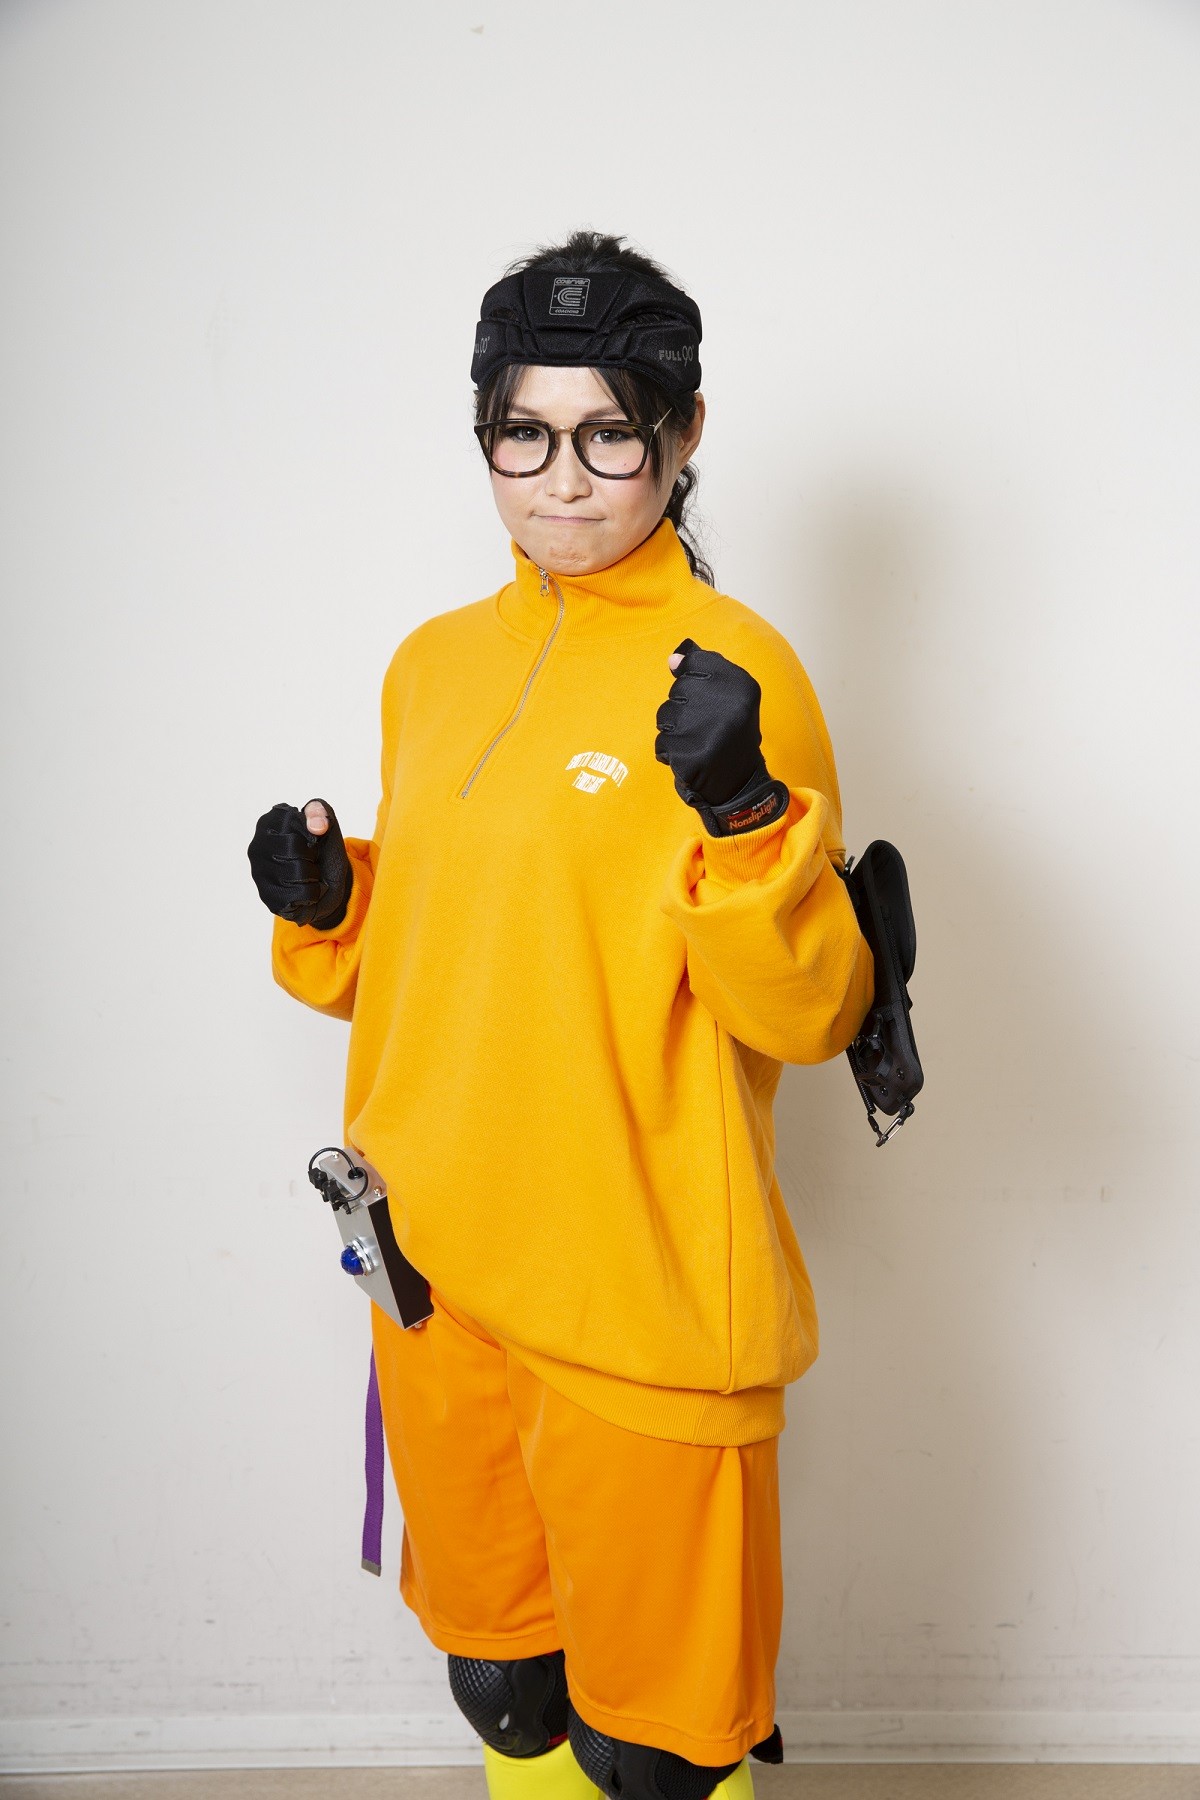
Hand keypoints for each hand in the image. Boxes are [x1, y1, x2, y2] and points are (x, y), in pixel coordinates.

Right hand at [247, 797, 351, 927]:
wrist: (328, 885)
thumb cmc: (322, 851)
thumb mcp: (327, 824)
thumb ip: (320, 812)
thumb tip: (317, 827)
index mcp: (267, 823)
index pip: (293, 822)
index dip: (311, 832)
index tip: (311, 839)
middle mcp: (257, 847)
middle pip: (293, 847)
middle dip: (312, 855)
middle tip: (310, 858)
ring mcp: (259, 874)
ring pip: (298, 872)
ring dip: (314, 874)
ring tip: (308, 873)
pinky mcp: (267, 898)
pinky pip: (300, 894)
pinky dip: (312, 893)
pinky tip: (304, 889)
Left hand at [655, 640, 789, 836]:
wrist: (739, 781)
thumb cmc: (730, 731)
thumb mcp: (730, 693)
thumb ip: (702, 669)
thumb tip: (672, 659)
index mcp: (741, 685)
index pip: (695, 662)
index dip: (695, 679)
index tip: (708, 696)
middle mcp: (726, 706)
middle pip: (678, 690)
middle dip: (684, 707)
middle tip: (706, 725)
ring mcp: (706, 731)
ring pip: (666, 716)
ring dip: (675, 730)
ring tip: (698, 740)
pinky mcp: (689, 756)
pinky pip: (662, 743)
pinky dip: (671, 751)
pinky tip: (691, 756)